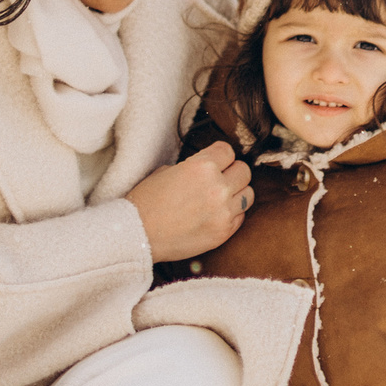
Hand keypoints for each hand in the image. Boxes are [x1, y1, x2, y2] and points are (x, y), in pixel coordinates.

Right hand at [128, 142, 253, 261]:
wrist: (137, 235)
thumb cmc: (145, 201)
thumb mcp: (165, 171)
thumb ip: (192, 167)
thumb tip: (206, 168)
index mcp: (202, 166)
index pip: (228, 151)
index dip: (219, 155)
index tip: (214, 161)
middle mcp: (218, 187)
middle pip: (243, 170)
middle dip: (231, 172)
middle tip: (219, 179)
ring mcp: (223, 212)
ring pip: (248, 194)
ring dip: (237, 193)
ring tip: (221, 197)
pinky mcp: (223, 232)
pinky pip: (241, 216)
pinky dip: (232, 214)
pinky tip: (216, 214)